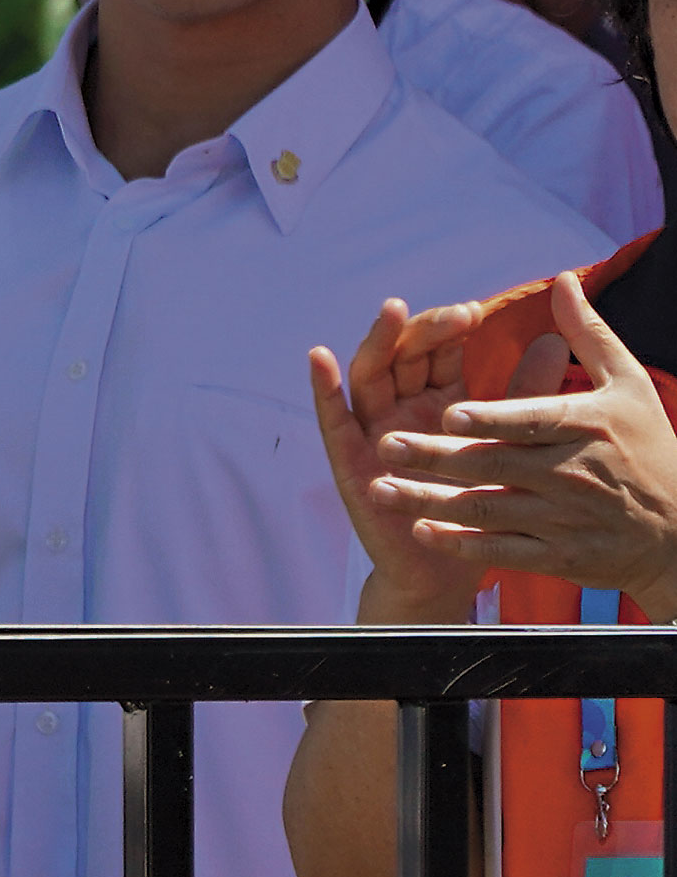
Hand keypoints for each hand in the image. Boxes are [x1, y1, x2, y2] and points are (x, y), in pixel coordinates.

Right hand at [307, 293, 513, 611]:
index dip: (451, 327)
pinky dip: (322, 390)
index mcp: (438, 400)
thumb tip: (557, 340)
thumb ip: (527, 391)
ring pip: (369, 376)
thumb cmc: (480, 503)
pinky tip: (319, 359)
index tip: (477, 313)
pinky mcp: (349, 461)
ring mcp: (372, 432)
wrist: (450, 564)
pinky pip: (333, 421)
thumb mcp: (508, 442)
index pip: (437, 349)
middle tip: (454, 316)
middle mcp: (402, 409)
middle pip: (403, 354)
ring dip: (377, 342)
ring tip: (392, 312)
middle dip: (424, 329)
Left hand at [357, 268, 676, 607]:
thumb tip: (563, 281)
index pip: (531, 421)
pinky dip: (461, 544)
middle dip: (438, 458)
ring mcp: (563, 519)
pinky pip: (501, 551)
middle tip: (386, 445)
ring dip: (431, 502)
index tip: (447, 414)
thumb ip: (589, 334)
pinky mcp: (557, 556)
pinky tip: (421, 532)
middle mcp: (573, 473)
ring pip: (487, 510)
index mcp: (586, 426)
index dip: (490, 420)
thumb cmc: (647, 445)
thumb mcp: (627, 385)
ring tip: (379, 489)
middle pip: (495, 465)